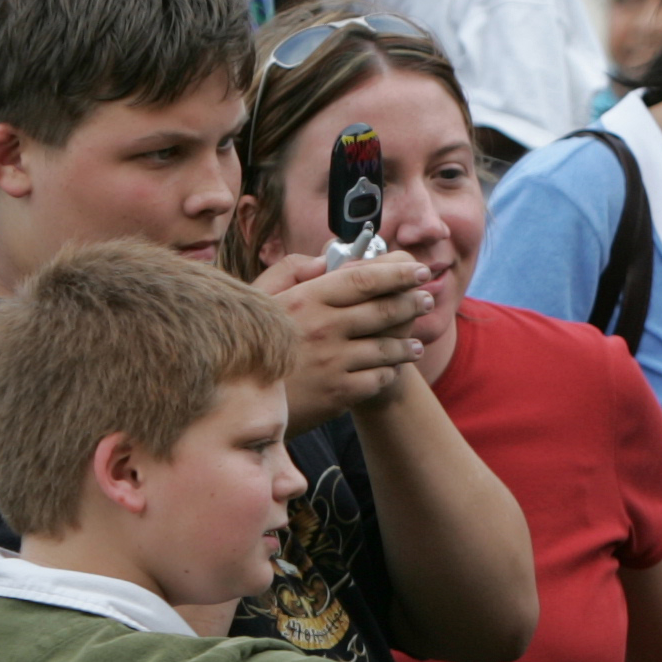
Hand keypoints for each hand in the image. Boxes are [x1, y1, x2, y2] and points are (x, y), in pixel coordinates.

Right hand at [253, 250, 432, 427]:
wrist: (236, 402)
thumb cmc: (247, 343)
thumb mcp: (258, 298)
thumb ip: (290, 270)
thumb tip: (325, 259)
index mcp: (306, 299)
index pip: (363, 278)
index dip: (398, 272)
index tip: (419, 268)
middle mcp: (324, 328)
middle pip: (384, 310)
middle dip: (412, 303)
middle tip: (426, 300)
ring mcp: (333, 362)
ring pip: (387, 347)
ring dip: (406, 344)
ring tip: (414, 344)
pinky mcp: (339, 393)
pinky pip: (378, 378)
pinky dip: (388, 372)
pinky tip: (391, 369)